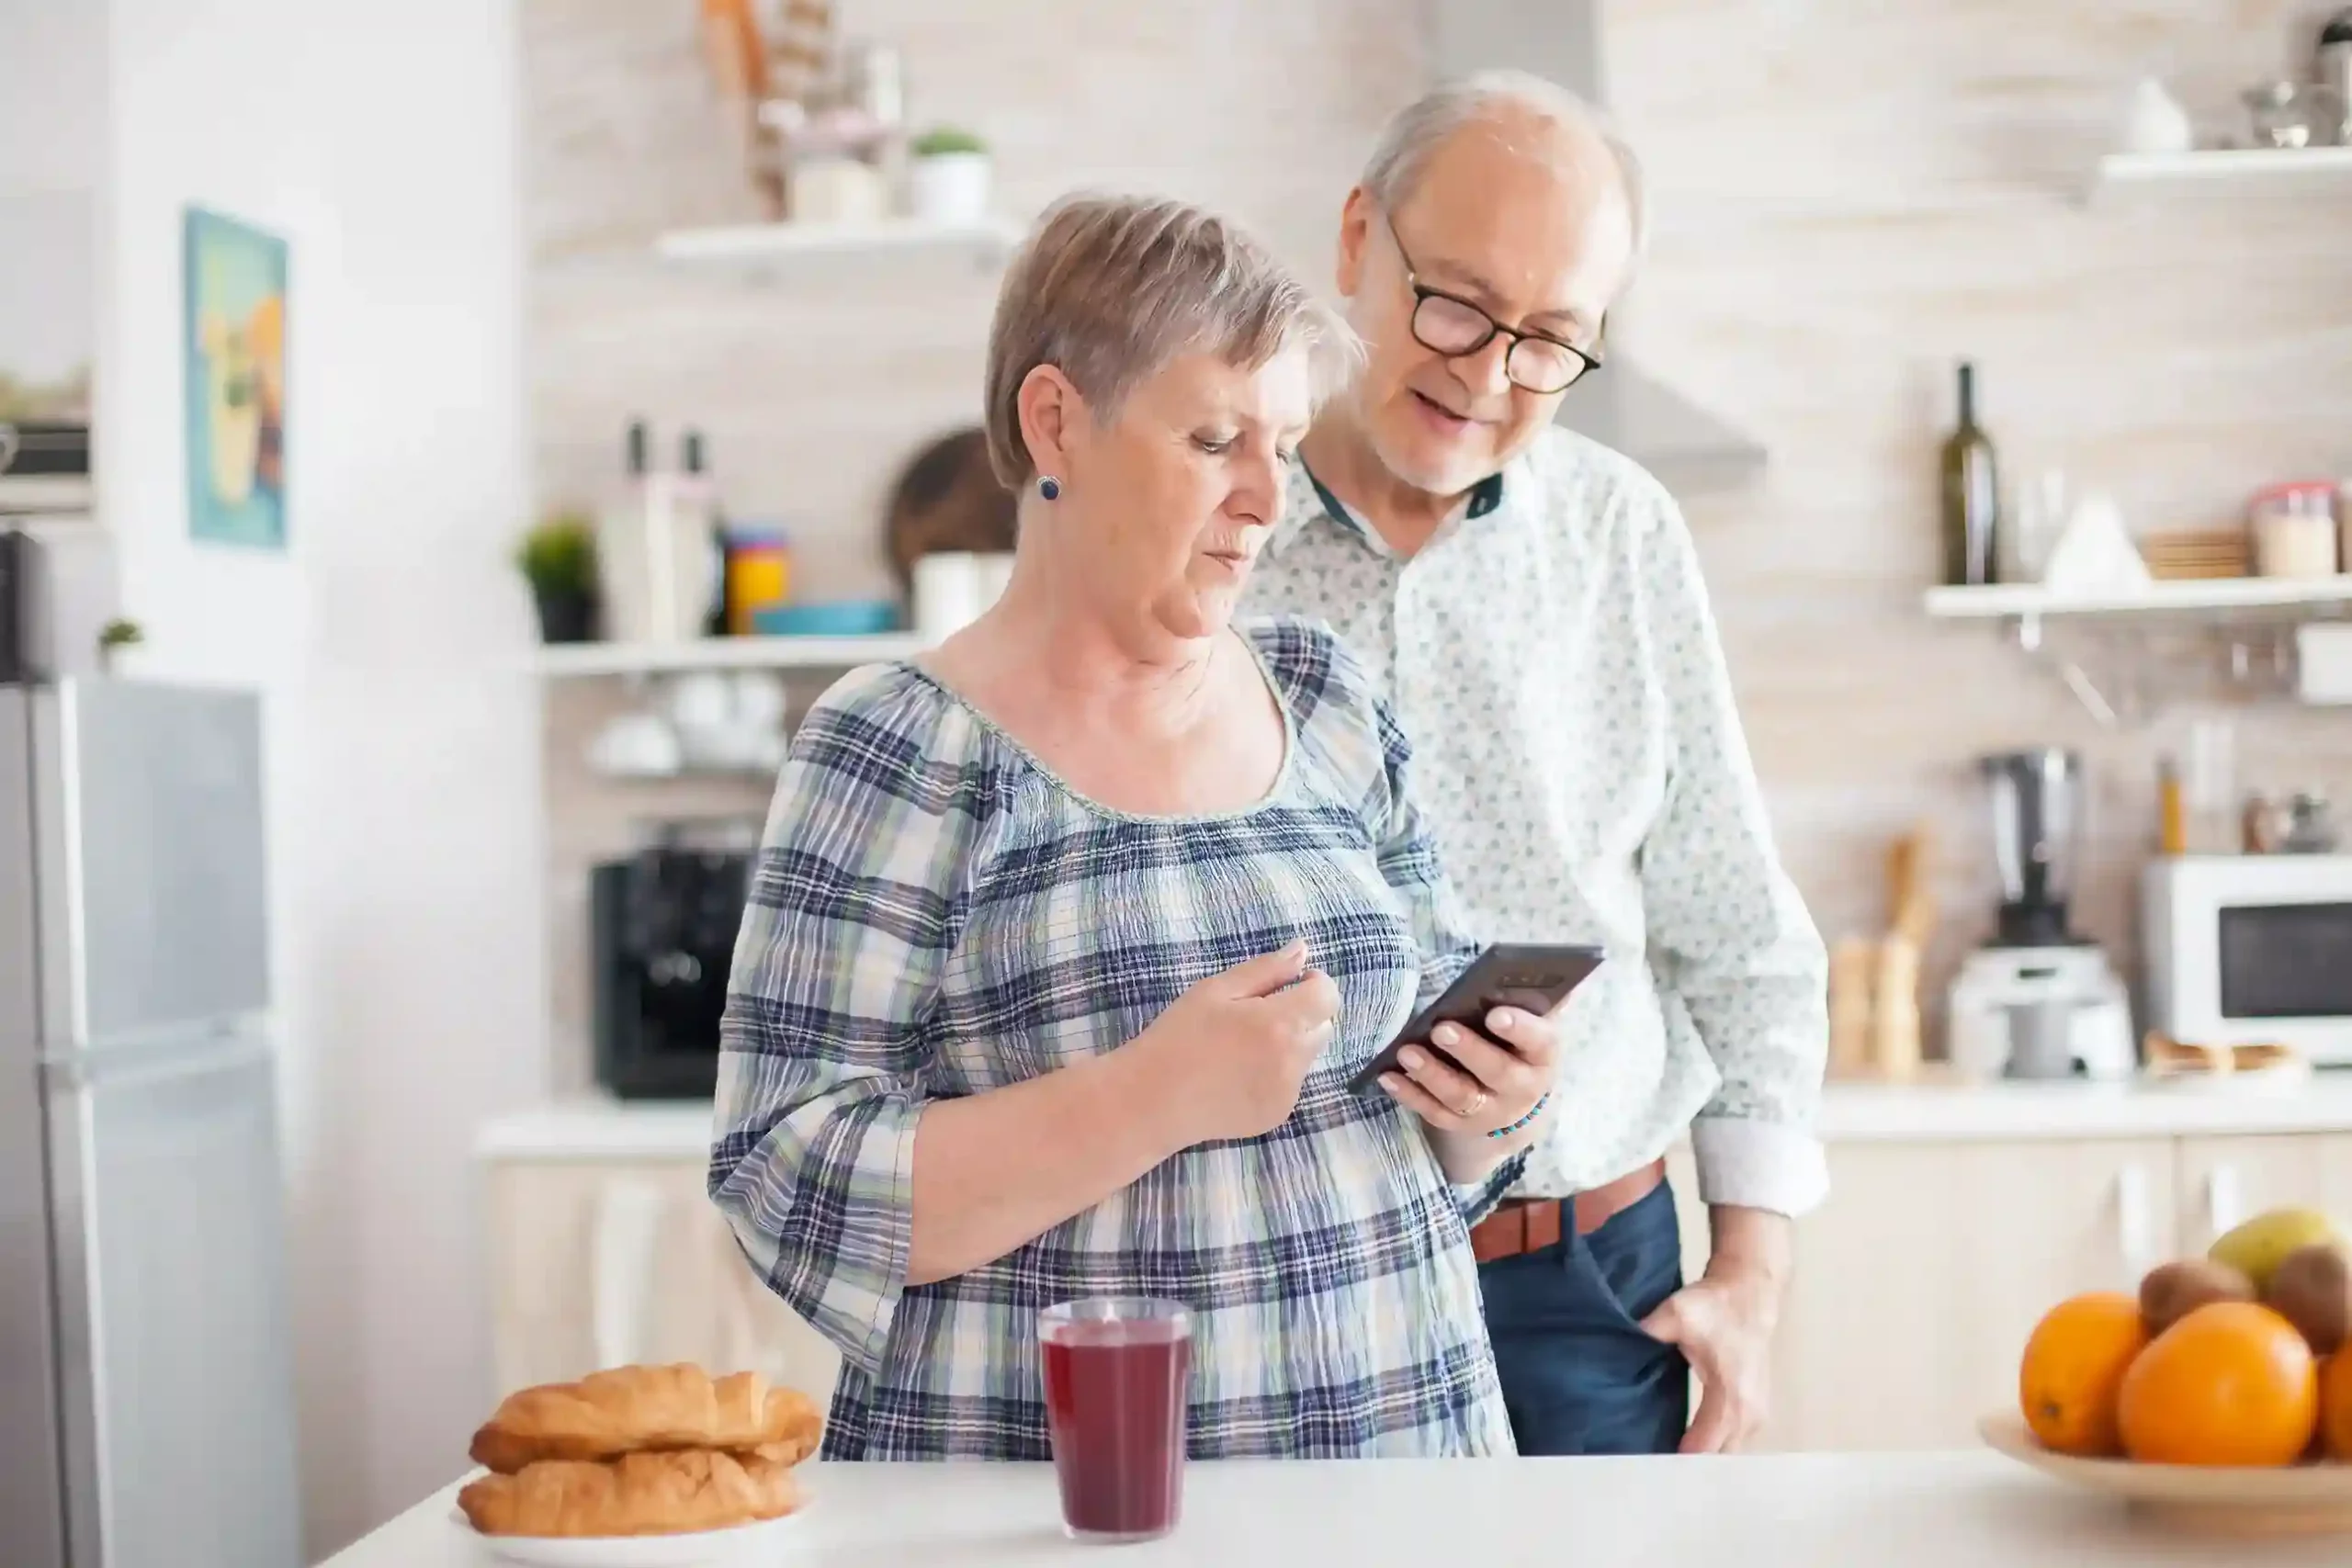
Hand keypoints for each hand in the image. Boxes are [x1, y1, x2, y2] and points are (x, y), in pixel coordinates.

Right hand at [1138, 941, 1340, 1144]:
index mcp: (1280, 1024)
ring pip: (1306, 1057)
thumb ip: (1266, 969)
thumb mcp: (1215, 990)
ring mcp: (1288, 1093)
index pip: (1328, 996)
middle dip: (1302, 1015)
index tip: (1286, 985)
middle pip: (1323, 1027)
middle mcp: (1294, 1062)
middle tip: (1257, 1017)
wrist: (1152, 1101)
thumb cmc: (1178, 1036)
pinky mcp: (1277, 1116)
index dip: (1313, 984)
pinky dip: (1275, 1075)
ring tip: (1242, 1049)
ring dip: (1288, 1046)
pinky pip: (1290, 1085)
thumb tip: (1302, 951)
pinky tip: (1237, 1076)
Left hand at [1377, 1004, 1558, 1136]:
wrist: (1516, 1096)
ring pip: (1462, 1096)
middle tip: (1441, 1029)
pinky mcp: (1461, 1123)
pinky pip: (1434, 1112)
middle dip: (1468, 1050)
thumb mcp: (1530, 1020)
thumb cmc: (1517, 1041)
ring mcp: (1491, 1110)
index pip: (1539, 1041)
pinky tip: (1388, 1076)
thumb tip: (1517, 967)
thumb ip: (1525, 997)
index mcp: (1542, 1054)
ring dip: (1431, 1074)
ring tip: (1406, 1052)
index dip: (1520, 1028)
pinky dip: (1410, 1095)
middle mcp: (1521, 1088)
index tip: (1495, 1014)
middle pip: (1498, 1072)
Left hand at [1638, 1259, 1783, 1452]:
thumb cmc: (1716, 1306)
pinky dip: (1713, 1446)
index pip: (1702, 1451)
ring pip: (1727, 1454)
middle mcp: (1749, 1415)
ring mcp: (1758, 1415)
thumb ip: (1648, 1332)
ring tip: (1663, 1457)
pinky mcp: (1757, 1410)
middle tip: (1648, 1465)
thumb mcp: (1676, 1314)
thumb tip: (1616, 1344)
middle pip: (1716, 1460)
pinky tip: (1686, 1442)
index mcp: (1731, 1399)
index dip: (1674, 1462)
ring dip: (1701, 1457)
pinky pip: (1733, 1441)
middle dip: (1686, 1466)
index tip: (1644, 1466)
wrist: (1750, 1292)